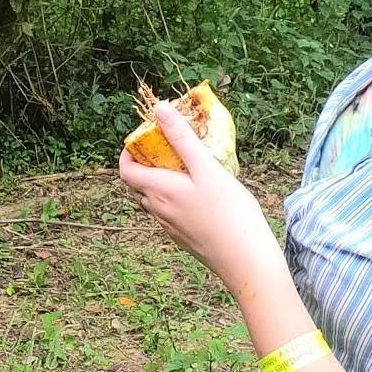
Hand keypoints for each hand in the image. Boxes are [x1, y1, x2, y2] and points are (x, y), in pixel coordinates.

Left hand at [117, 101, 285, 301]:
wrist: (246, 262)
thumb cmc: (229, 212)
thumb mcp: (207, 169)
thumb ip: (182, 139)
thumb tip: (159, 109)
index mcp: (159, 191)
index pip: (125, 170)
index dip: (128, 152)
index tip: (146, 138)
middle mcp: (158, 210)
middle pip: (140, 183)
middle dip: (150, 162)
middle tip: (173, 147)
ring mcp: (170, 227)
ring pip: (156, 198)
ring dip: (164, 180)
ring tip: (192, 168)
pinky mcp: (184, 238)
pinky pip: (171, 212)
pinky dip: (177, 197)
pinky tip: (204, 194)